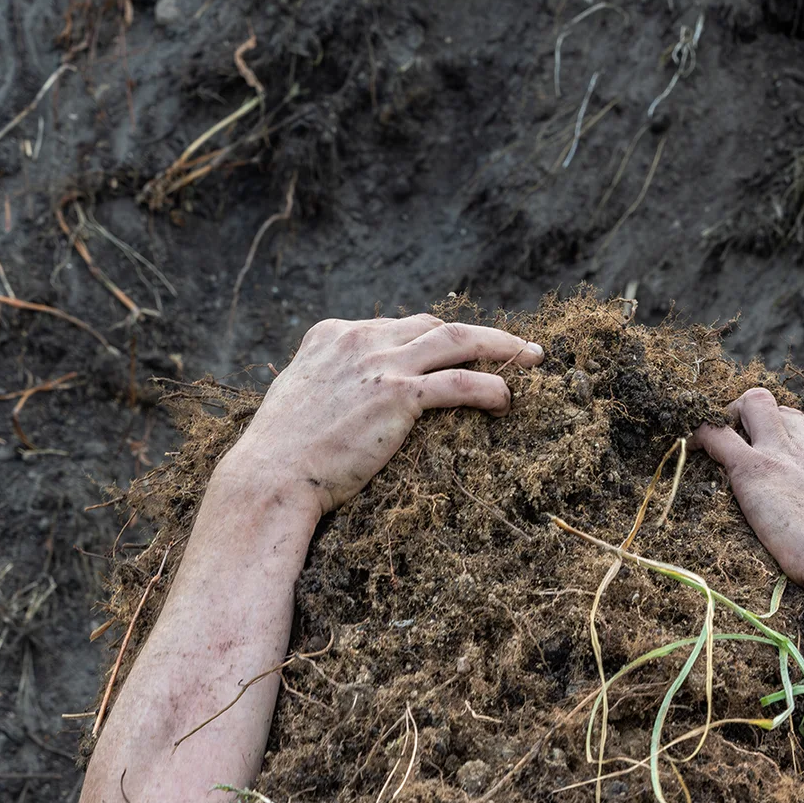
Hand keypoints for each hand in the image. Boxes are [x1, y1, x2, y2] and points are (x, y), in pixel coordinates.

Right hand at [227, 314, 538, 515]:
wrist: (270, 477)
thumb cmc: (281, 453)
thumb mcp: (299, 399)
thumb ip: (327, 384)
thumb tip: (343, 399)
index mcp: (332, 335)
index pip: (399, 325)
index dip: (434, 339)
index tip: (461, 352)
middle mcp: (359, 339)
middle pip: (435, 325)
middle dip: (480, 334)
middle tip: (516, 346)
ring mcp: (381, 364)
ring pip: (459, 340)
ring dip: (502, 346)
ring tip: (533, 358)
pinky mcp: (398, 396)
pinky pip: (461, 383)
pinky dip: (491, 387)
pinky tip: (508, 399)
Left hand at [694, 390, 803, 585]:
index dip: (803, 454)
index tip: (792, 475)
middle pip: (788, 412)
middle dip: (768, 420)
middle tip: (750, 445)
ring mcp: (785, 452)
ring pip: (756, 405)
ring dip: (737, 417)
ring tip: (720, 441)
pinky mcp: (754, 467)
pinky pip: (718, 434)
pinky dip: (702, 434)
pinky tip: (692, 444)